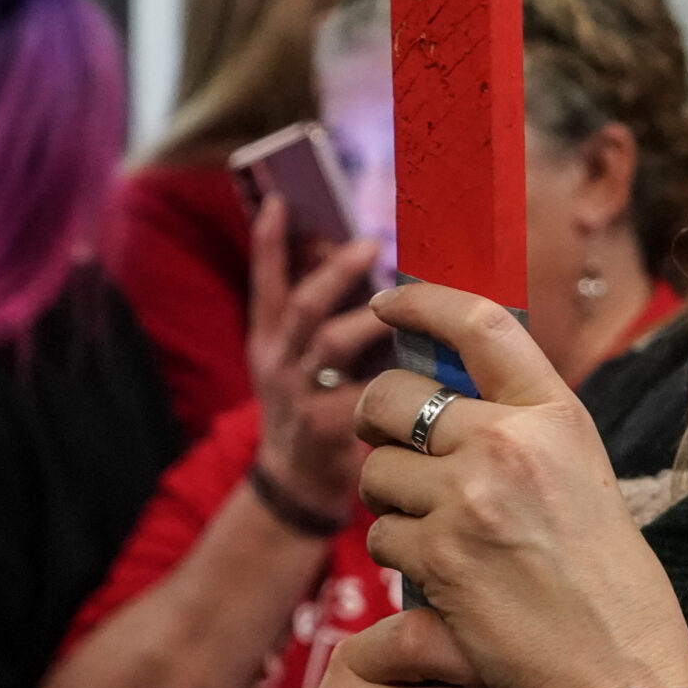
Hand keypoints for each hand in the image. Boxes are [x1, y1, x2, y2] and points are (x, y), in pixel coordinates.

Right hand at [250, 197, 386, 517]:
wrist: (296, 486)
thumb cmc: (316, 408)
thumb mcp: (304, 362)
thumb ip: (329, 316)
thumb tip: (369, 257)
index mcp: (271, 341)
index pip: (266, 283)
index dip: (270, 243)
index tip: (282, 201)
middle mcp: (278, 363)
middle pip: (301, 307)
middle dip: (335, 273)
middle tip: (371, 245)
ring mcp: (297, 395)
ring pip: (329, 346)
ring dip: (367, 317)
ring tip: (399, 301)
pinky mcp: (324, 428)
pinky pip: (359, 393)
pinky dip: (390, 373)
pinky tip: (421, 360)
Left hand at [356, 283, 687, 687]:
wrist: (617, 673)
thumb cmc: (609, 588)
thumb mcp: (584, 480)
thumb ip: (522, 434)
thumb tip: (443, 403)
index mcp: (558, 416)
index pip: (480, 324)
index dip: (422, 302)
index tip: (388, 302)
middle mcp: (510, 443)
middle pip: (393, 398)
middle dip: (374, 421)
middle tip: (387, 445)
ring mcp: (469, 498)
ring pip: (377, 474)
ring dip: (391, 503)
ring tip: (438, 535)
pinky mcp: (437, 556)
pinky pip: (380, 538)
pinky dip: (400, 558)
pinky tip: (443, 579)